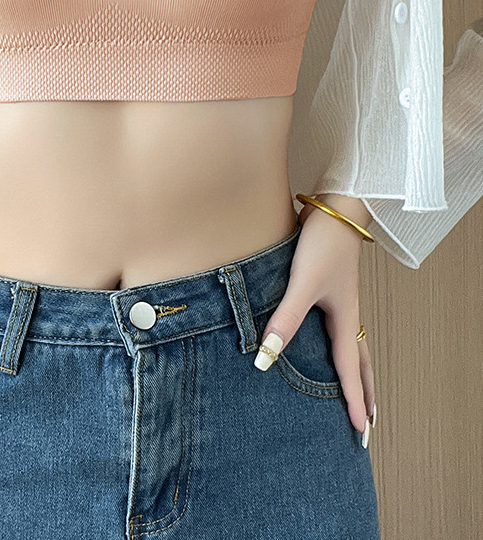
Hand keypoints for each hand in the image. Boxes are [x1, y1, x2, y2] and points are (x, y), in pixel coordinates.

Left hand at [254, 198, 375, 440]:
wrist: (336, 208)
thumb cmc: (323, 244)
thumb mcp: (302, 284)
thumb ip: (285, 320)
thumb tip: (266, 358)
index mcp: (344, 319)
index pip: (350, 369)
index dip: (353, 400)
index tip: (360, 429)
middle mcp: (347, 314)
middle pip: (361, 362)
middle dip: (365, 392)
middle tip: (370, 422)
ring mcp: (341, 301)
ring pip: (355, 345)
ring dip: (358, 371)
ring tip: (360, 390)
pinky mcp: (330, 288)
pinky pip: (342, 328)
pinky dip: (344, 346)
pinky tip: (331, 342)